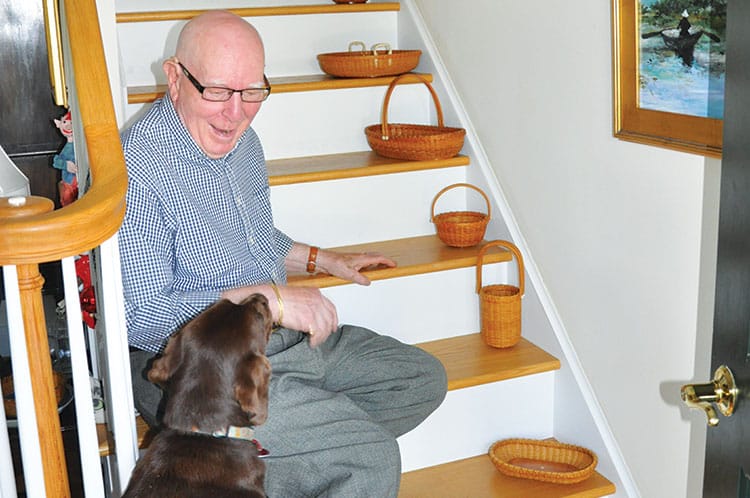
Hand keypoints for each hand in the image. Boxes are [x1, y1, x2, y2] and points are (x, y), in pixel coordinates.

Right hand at [222, 284, 337, 346]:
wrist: (269, 299)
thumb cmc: (277, 298)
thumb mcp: (296, 295)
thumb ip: (306, 302)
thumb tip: (308, 314)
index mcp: (315, 293)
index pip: (331, 307)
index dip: (333, 318)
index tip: (332, 326)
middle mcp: (317, 300)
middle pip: (330, 318)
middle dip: (328, 329)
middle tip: (323, 337)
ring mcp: (315, 310)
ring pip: (325, 328)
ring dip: (321, 337)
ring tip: (314, 341)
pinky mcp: (310, 319)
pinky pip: (318, 334)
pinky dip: (315, 341)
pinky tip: (311, 343)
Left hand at [317, 250, 395, 285]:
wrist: (323, 260)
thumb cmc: (334, 264)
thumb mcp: (349, 274)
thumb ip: (360, 279)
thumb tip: (368, 282)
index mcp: (362, 258)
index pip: (379, 258)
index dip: (388, 262)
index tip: (395, 265)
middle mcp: (360, 257)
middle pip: (377, 257)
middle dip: (385, 261)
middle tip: (390, 267)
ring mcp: (356, 258)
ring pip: (370, 259)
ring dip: (377, 263)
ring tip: (381, 269)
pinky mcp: (351, 261)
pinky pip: (364, 262)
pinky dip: (369, 265)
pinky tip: (366, 271)